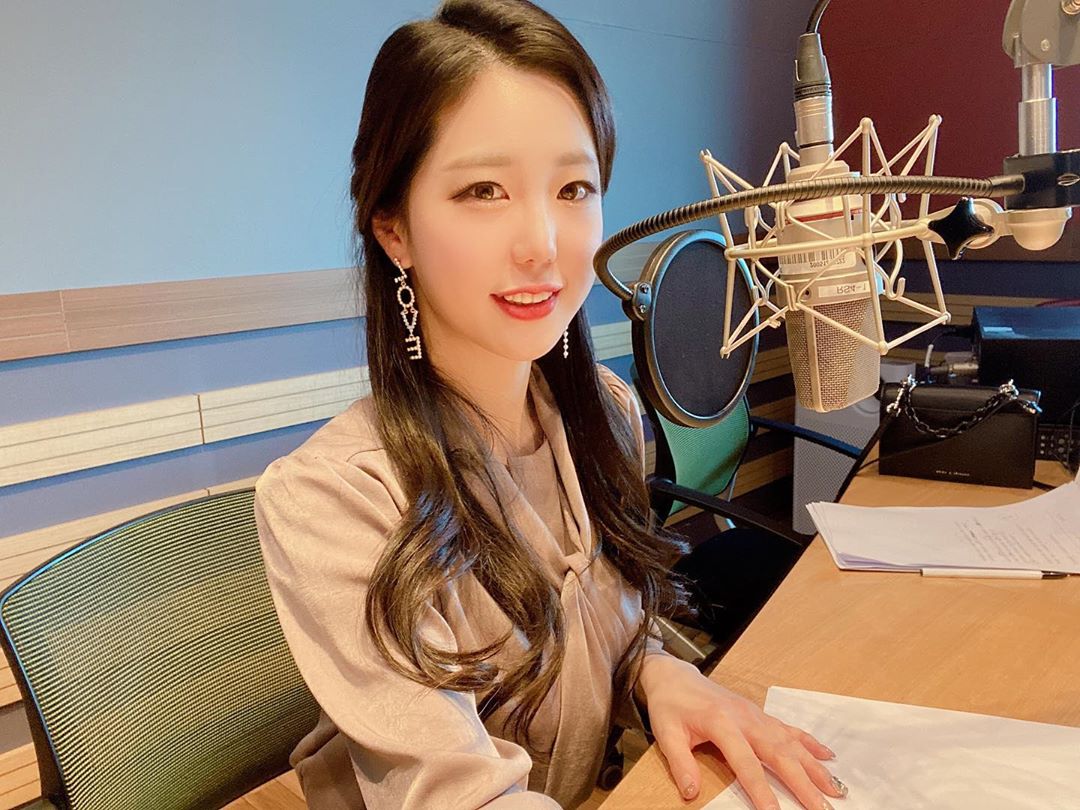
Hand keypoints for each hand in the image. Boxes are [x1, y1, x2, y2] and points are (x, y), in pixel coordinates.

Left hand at [637, 656, 847, 809]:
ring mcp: (756, 715)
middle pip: (779, 754)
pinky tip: (829, 757)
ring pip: (791, 743)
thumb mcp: (666, 734)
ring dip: (814, 767)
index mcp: (722, 724)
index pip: (745, 762)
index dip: (760, 789)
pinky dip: (810, 743)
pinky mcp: (760, 714)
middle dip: (802, 783)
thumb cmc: (670, 706)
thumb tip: (691, 794)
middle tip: (822, 808)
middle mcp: (745, 718)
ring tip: (836, 789)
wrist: (674, 675)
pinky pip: (789, 729)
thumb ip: (681, 763)